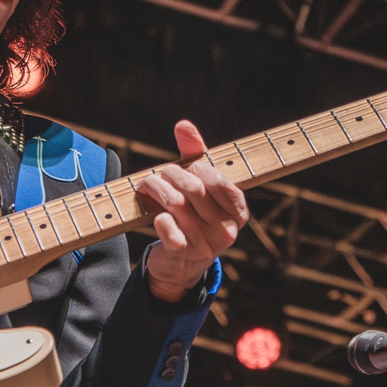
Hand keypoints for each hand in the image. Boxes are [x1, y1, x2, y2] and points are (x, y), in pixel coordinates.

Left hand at [135, 120, 249, 303]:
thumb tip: (183, 125)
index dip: (198, 168)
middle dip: (171, 175)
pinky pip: (167, 227)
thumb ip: (195, 152)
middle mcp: (227, 230)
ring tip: (148, 185)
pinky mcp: (184, 254)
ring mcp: (206, 244)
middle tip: (160, 174)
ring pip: (176, 204)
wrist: (181, 261)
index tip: (188, 167)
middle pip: (193, 189)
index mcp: (238, 211)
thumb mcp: (199, 183)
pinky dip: (157, 216)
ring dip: (156, 189)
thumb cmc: (193, 213)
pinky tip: (156, 214)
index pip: (219, 180)